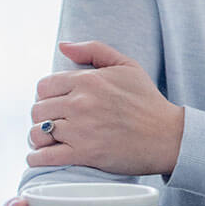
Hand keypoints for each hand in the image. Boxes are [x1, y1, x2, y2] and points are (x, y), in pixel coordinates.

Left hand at [26, 41, 184, 176]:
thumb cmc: (148, 101)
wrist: (168, 136)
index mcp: (88, 80)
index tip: (57, 103)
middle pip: (37, 109)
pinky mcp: (83, 154)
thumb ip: (93, 50)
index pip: (44, 86)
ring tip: (48, 140)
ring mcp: (80, 130)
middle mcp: (80, 103)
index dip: (48, 95)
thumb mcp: (127, 66)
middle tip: (55, 122)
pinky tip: (41, 156)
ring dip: (39, 137)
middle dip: (43, 116)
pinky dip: (37, 158)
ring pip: (36, 133)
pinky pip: (44, 157)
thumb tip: (63, 46)